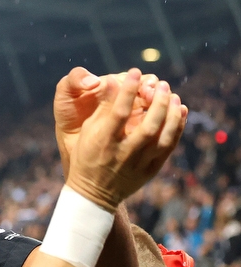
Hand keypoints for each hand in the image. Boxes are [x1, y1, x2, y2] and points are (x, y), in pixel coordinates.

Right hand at [66, 69, 185, 210]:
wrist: (93, 194)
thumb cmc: (87, 157)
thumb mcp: (87, 133)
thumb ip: (102, 110)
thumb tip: (116, 82)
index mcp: (103, 142)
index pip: (119, 113)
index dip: (128, 90)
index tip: (135, 72)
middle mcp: (122, 153)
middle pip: (148, 125)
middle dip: (157, 101)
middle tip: (161, 84)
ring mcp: (138, 163)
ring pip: (162, 136)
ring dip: (171, 113)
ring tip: (172, 95)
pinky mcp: (150, 170)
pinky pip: (169, 146)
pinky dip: (177, 127)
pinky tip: (180, 111)